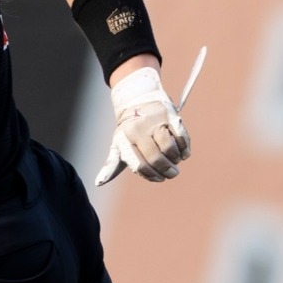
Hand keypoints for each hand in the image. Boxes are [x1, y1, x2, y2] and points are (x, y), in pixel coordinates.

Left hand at [95, 65, 189, 184]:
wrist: (137, 98)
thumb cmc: (128, 129)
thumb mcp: (118, 145)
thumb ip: (111, 164)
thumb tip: (98, 183)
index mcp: (125, 139)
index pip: (140, 165)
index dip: (152, 176)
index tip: (160, 178)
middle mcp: (138, 130)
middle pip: (156, 158)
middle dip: (167, 171)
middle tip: (173, 174)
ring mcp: (154, 121)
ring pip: (169, 148)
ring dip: (176, 159)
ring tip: (176, 160)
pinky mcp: (169, 114)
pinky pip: (180, 136)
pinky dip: (184, 148)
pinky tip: (183, 153)